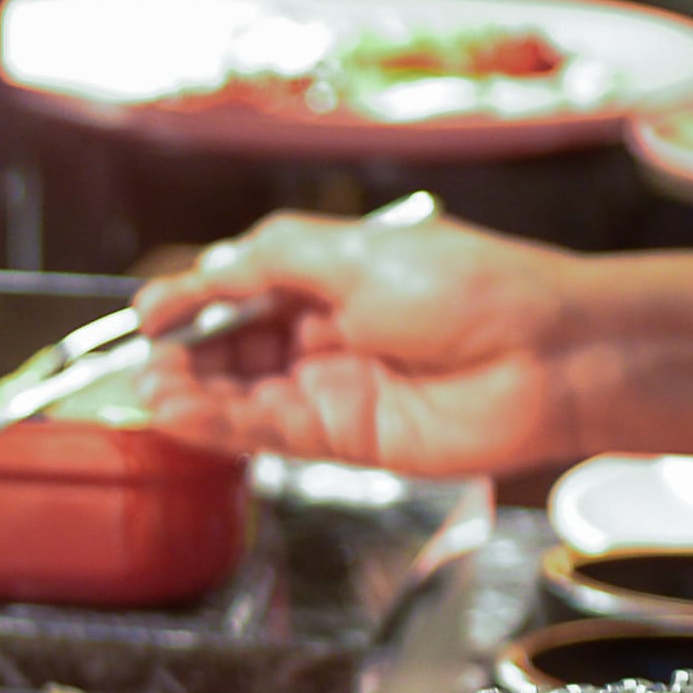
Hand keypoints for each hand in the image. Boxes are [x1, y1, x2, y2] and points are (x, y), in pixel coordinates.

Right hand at [133, 212, 587, 474]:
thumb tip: (206, 268)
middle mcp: (332, 334)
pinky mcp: (350, 440)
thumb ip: (273, 259)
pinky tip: (183, 415)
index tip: (150, 311)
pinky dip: (224, 426)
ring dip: (196, 394)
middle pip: (239, 346)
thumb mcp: (359, 253)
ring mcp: (339, 389)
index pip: (246, 288)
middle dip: (189, 353)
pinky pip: (272, 434)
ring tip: (149, 391)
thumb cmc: (471, 288)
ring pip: (247, 395)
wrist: (548, 355)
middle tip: (144, 360)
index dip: (196, 298)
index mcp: (336, 277)